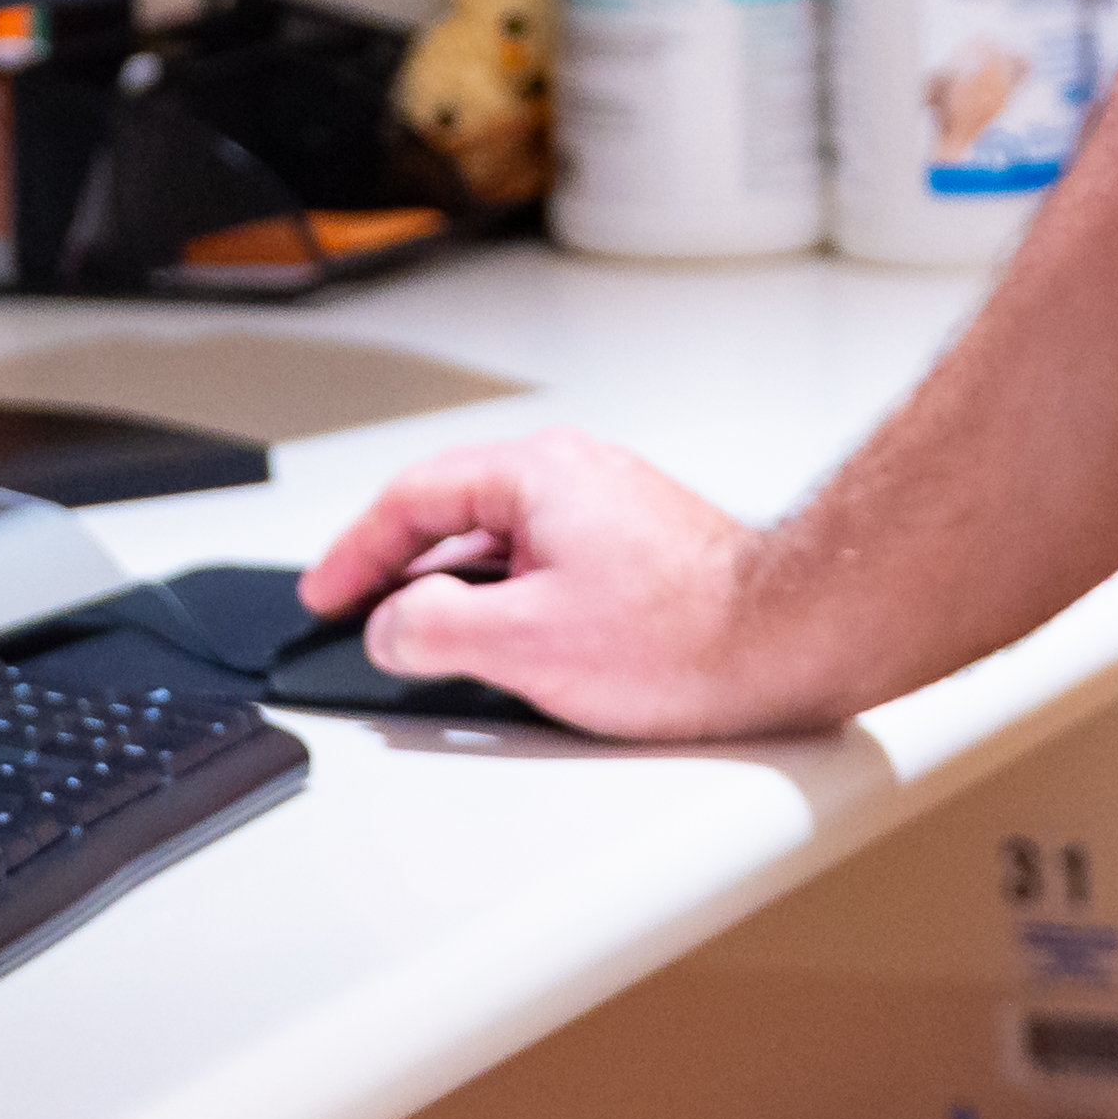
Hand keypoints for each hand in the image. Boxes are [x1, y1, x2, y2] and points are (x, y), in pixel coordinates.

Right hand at [295, 432, 846, 739]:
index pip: (412, 499)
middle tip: (356, 614)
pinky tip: (500, 644)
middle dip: (397, 567)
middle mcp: (572, 474)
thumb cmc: (685, 636)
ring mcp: (606, 507)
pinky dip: (501, 595)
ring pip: (498, 540)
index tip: (325, 594)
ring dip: (452, 587)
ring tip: (420, 642)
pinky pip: (539, 559)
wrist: (792, 640)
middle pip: (453, 513)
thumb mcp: (526, 643)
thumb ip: (435, 630)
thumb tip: (391, 625)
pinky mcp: (634, 545)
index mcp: (536, 475)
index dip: (355, 552)